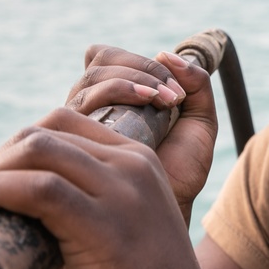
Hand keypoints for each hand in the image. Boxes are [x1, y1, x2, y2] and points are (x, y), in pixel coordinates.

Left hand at [0, 107, 228, 268]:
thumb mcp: (113, 224)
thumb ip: (73, 202)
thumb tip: (3, 200)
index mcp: (137, 159)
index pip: (64, 121)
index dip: (19, 145)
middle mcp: (132, 165)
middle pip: (45, 132)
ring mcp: (122, 192)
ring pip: (38, 150)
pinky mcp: (105, 224)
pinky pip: (39, 189)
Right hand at [64, 46, 217, 222]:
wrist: (165, 216)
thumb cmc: (179, 174)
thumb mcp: (199, 125)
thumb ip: (197, 86)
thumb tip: (168, 52)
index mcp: (114, 98)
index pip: (107, 58)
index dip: (138, 61)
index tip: (175, 88)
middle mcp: (90, 107)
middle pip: (98, 63)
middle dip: (140, 68)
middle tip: (173, 95)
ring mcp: (76, 124)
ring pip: (90, 81)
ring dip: (131, 80)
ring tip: (166, 100)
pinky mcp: (69, 142)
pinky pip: (81, 106)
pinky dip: (115, 96)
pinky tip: (144, 112)